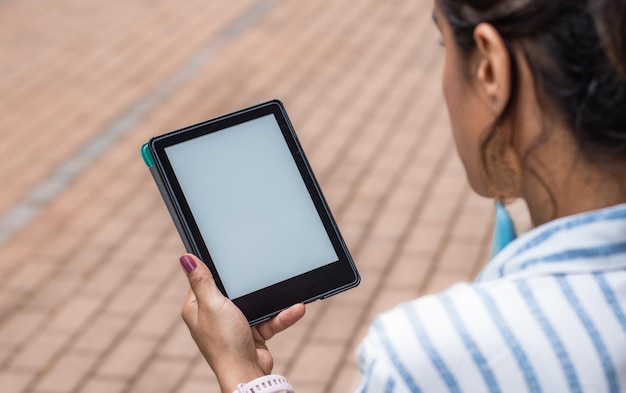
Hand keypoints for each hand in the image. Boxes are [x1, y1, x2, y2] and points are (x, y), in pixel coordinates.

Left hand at [179, 254, 304, 392]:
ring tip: (287, 292)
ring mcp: (234, 325)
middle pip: (233, 290)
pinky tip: (296, 308)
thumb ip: (202, 281)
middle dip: (249, 284)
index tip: (229, 255)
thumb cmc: (224, 342)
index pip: (203, 280)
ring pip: (255, 304)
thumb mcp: (212, 304)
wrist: (247, 372)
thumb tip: (186, 259)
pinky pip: (270, 319)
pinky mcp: (253, 334)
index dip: (215, 268)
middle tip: (260, 268)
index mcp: (197, 307)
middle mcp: (214, 316)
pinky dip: (283, 315)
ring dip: (272, 301)